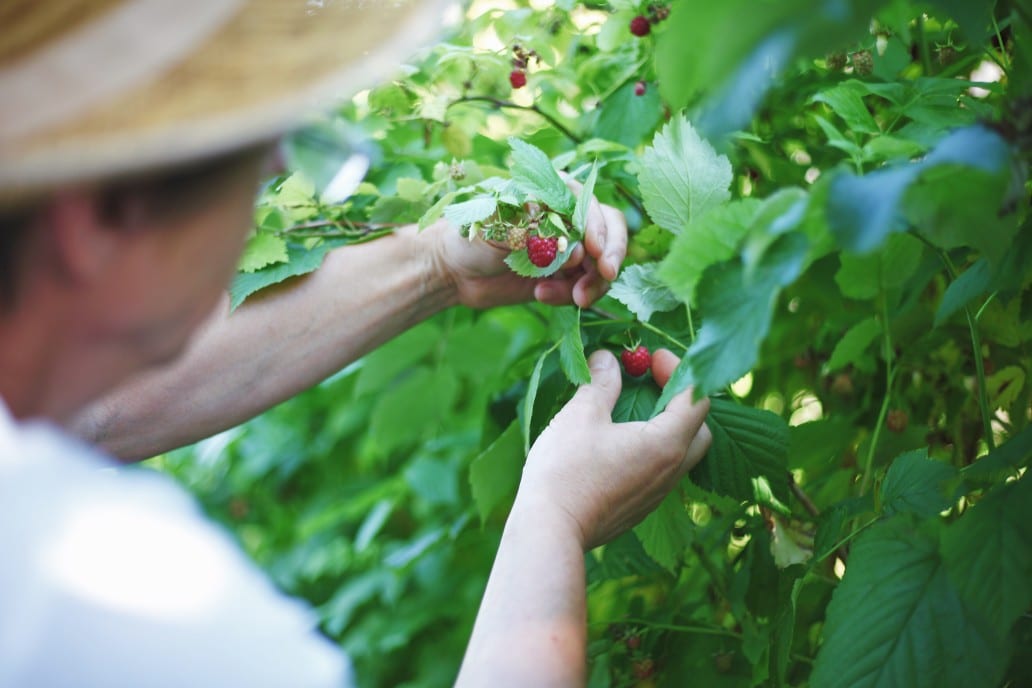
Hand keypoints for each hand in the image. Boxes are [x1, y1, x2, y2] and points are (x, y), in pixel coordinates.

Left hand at [422, 181, 627, 309]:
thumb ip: (534, 233)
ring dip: (592, 282)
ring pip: (603, 262)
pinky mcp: (566, 276)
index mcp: (552, 193)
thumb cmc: (470, 237)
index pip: (589, 203)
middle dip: (611, 254)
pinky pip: (586, 286)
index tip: (594, 251)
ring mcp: (570, 248)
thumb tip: (575, 251)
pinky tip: (543, 296)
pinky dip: (572, 295)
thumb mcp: (496, 226)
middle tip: (605, 276)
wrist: (455, 272)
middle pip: (610, 230)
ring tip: (568, 296)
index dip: (597, 226)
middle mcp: (567, 218)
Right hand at [515, 349, 711, 550]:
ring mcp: (658, 494)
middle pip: (698, 428)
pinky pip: (660, 472)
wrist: (550, 530)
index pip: (696, 398)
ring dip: (666, 426)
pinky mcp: (641, 508)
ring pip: (681, 453)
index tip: (652, 357)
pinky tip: (618, 443)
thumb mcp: (582, 414)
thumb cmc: (566, 469)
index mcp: (666, 444)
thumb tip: (608, 359)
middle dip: (680, 400)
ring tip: (632, 410)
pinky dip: (651, 449)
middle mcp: (671, 471)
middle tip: (650, 383)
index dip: (679, 370)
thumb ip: (602, 382)